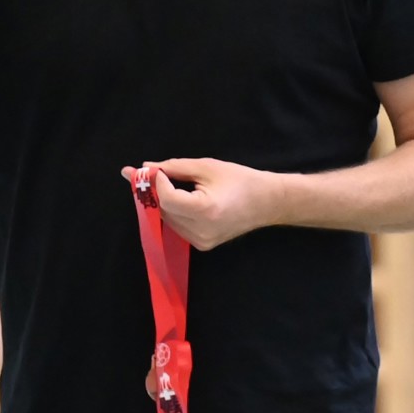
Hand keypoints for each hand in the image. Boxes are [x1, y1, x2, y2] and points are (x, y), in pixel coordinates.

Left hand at [126, 158, 279, 252]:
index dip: (156, 183)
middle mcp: (201, 230)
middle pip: (164, 210)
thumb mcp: (207, 167)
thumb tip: (146, 168)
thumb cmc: (241, 180)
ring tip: (169, 186)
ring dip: (163, 203)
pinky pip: (177, 227)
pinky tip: (182, 201)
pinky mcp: (202, 245)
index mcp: (205, 210)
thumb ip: (175, 167)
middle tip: (150, 175)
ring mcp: (201, 241)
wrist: (267, 202)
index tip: (153, 169)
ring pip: (168, 220)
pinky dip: (174, 213)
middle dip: (155, 192)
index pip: (167, 198)